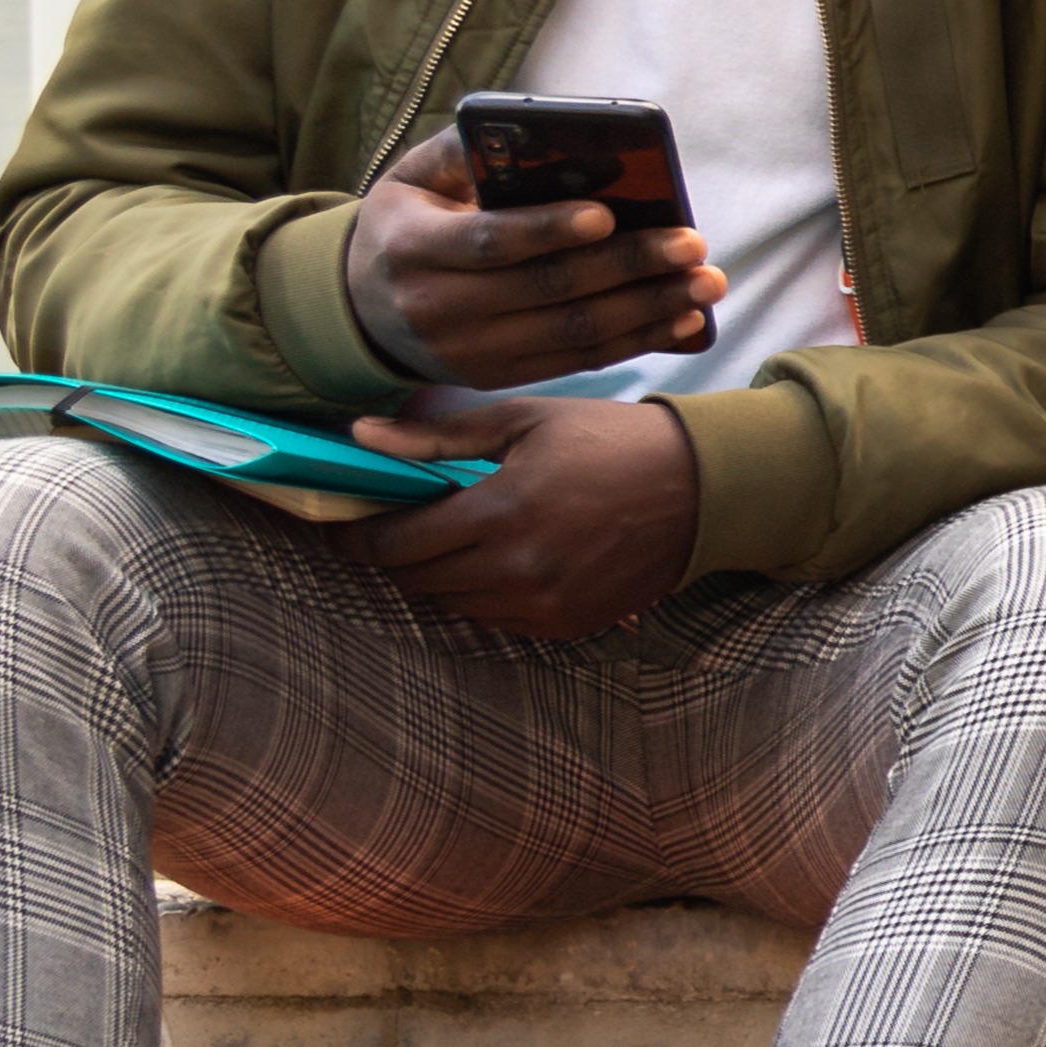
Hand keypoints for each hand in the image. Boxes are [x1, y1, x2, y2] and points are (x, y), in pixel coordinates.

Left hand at [336, 393, 701, 636]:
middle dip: (396, 554)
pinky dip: (484, 592)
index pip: (396, 543)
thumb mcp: (524, 420)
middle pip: (417, 579)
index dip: (358, 536)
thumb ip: (437, 438)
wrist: (703, 489)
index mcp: (501, 512)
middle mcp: (517, 570)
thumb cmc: (610, 440)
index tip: (343, 524)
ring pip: (453, 604)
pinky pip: (497, 619)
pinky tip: (500, 557)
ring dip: (440, 574)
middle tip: (397, 524)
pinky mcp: (567, 626)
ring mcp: (543, 605)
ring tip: (453, 538)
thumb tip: (361, 437)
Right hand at [342, 129, 722, 389]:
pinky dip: (635, 342)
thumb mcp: (413, 178)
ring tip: (705, 284)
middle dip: (627, 267)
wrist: (363, 307)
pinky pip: (576, 361)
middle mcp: (437, 307)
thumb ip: (464, 152)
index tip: (607, 215)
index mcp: (413, 247)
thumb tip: (540, 135)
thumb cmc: (407, 222)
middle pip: (547, 290)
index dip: (549, 230)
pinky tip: (681, 319)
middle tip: (691, 244)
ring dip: (648, 309)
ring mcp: (469, 352)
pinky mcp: (496, 377)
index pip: (489, 241)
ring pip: (571, 333)